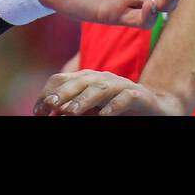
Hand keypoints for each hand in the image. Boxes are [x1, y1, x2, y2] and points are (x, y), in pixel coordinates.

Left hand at [33, 70, 184, 115]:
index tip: (37, 111)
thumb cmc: (119, 107)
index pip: (62, 79)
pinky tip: (104, 116)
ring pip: (100, 88)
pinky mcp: (138, 96)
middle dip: (63, 93)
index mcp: (88, 79)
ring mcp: (121, 85)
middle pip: (79, 80)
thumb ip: (74, 107)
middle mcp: (102, 78)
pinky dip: (113, 106)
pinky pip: (125, 99)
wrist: (156, 106)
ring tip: (71, 111)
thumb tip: (52, 111)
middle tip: (50, 105)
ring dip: (84, 99)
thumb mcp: (93, 107)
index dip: (48, 92)